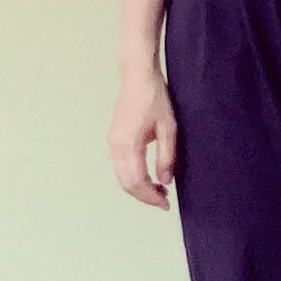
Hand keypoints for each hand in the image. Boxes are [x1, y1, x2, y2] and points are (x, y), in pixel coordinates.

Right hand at [108, 67, 177, 208]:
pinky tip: (148, 177)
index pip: (138, 182)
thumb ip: (166, 157)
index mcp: (129, 144)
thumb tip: (166, 180)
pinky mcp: (113, 139)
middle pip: (126, 184)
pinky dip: (133, 177)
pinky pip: (120, 167)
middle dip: (145, 196)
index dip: (151, 197)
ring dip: (139, 188)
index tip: (166, 204)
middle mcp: (116, 146)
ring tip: (159, 190)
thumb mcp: (168, 128)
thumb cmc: (154, 97)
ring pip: (121, 177)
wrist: (138, 76)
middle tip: (164, 200)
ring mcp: (112, 142)